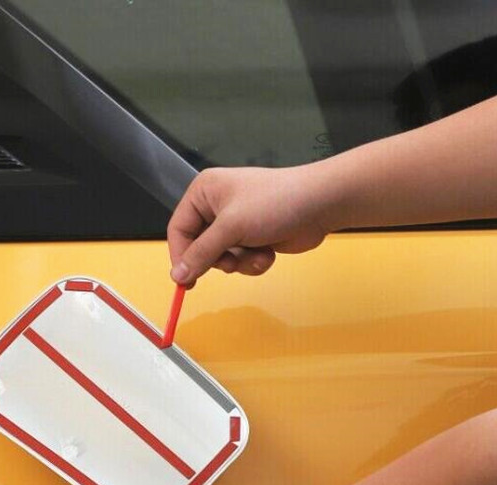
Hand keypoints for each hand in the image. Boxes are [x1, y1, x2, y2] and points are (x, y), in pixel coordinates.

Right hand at [168, 165, 334, 285]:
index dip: (181, 256)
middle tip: (231, 263)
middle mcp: (215, 207)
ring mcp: (235, 224)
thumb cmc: (274, 204)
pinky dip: (252, 262)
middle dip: (218, 260)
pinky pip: (239, 261)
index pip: (178, 229)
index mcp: (204, 193)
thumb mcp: (231, 228)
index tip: (185, 279)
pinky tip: (268, 253)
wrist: (321, 205)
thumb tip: (176, 276)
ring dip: (239, 262)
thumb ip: (201, 253)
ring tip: (257, 254)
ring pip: (220, 258)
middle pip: (198, 247)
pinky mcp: (252, 238)